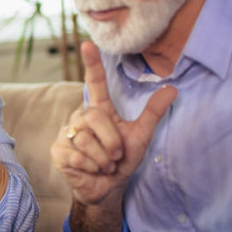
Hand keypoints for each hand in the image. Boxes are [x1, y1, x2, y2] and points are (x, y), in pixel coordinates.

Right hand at [51, 41, 176, 205]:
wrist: (107, 187)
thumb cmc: (121, 159)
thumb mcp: (140, 136)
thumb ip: (152, 113)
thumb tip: (173, 90)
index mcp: (99, 109)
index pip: (94, 82)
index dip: (91, 63)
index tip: (87, 44)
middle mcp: (80, 117)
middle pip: (95, 118)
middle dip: (112, 141)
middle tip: (116, 156)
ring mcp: (66, 133)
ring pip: (86, 140)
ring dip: (103, 158)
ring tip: (104, 164)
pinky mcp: (58, 151)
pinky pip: (77, 155)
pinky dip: (91, 166)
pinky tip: (92, 170)